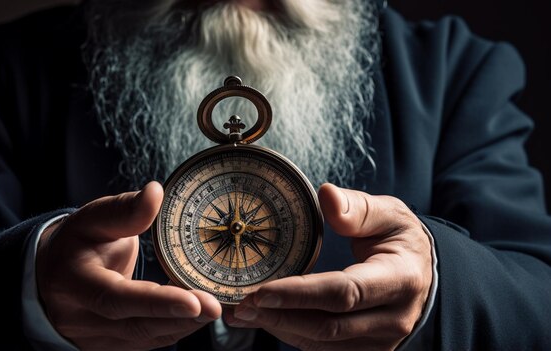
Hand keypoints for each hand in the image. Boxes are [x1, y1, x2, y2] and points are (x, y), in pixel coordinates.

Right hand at [36, 182, 221, 349]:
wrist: (51, 275)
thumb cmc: (76, 243)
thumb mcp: (93, 218)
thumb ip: (126, 210)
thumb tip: (155, 192)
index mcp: (73, 282)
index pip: (115, 298)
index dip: (156, 302)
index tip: (193, 301)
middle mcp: (79, 317)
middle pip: (135, 327)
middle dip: (178, 318)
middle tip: (215, 306)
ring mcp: (91, 338)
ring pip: (142, 340)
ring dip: (181, 326)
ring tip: (212, 308)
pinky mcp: (105, 348)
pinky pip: (143, 344)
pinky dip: (172, 330)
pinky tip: (193, 317)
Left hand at [225, 183, 432, 350]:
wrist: (423, 274)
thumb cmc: (402, 241)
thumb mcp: (390, 214)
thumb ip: (359, 207)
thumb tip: (326, 195)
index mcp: (399, 279)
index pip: (344, 293)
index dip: (300, 294)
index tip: (260, 290)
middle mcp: (392, 318)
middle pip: (327, 325)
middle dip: (278, 316)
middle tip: (239, 305)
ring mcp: (380, 341)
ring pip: (322, 343)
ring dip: (278, 329)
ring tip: (239, 314)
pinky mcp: (366, 350)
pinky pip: (324, 348)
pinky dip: (290, 335)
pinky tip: (265, 320)